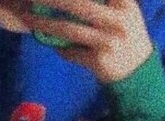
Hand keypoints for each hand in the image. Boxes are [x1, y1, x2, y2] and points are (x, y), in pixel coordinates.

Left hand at [23, 0, 153, 82]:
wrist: (136, 70)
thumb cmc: (124, 34)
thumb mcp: (122, 9)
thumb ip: (103, 2)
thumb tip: (63, 2)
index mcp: (123, 2)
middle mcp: (116, 20)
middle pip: (78, 4)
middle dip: (52, 0)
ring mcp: (107, 42)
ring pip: (69, 30)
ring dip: (44, 24)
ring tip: (28, 18)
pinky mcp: (98, 61)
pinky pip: (70, 52)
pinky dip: (59, 48)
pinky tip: (51, 43)